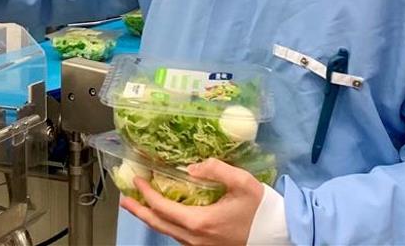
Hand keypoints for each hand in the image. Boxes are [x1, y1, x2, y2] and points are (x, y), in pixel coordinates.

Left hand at [120, 159, 264, 245]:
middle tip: (124, 198)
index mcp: (200, 222)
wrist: (280, 234)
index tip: (136, 180)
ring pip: (168, 233)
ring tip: (139, 205)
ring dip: (151, 217)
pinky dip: (166, 224)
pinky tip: (165, 215)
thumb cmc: (261, 209)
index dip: (146, 194)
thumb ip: (216, 169)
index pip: (163, 208)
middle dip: (139, 210)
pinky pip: (179, 237)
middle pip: (158, 224)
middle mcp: (195, 238)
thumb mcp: (242, 182)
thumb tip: (192, 167)